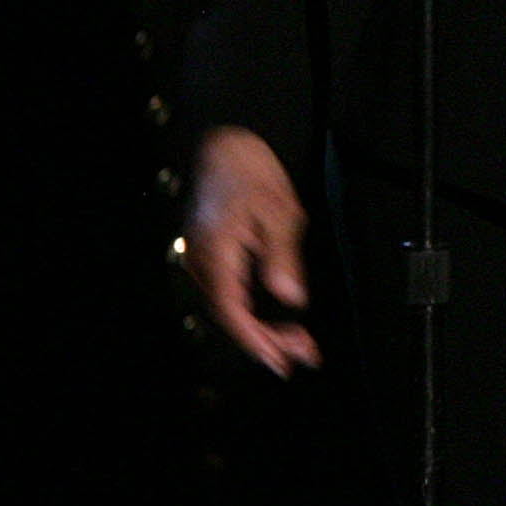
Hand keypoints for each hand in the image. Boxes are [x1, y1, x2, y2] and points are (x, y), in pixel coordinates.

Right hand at [186, 128, 320, 375]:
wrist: (224, 146)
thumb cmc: (253, 172)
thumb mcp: (281, 211)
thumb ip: (283, 257)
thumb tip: (290, 298)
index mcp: (216, 253)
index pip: (231, 310)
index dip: (255, 340)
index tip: (281, 360)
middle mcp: (201, 262)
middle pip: (230, 315)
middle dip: (266, 340)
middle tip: (304, 354)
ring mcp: (202, 260)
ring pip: (229, 307)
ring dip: (262, 327)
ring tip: (298, 343)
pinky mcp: (210, 257)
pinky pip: (229, 293)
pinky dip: (253, 310)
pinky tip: (276, 318)